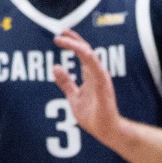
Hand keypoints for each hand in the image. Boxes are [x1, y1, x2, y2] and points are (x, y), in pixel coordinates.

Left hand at [53, 30, 123, 144]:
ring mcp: (101, 79)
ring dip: (77, 45)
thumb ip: (66, 83)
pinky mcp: (104, 86)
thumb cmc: (92, 116)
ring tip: (64, 39)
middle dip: (74, 39)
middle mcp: (96, 74)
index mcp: (90, 75)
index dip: (72, 43)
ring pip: (90, 55)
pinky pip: (97, 68)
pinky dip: (89, 58)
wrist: (105, 131)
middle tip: (62, 30)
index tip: (59, 36)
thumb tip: (55, 66)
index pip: (82, 54)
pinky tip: (82, 51)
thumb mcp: (74, 97)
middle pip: (86, 50)